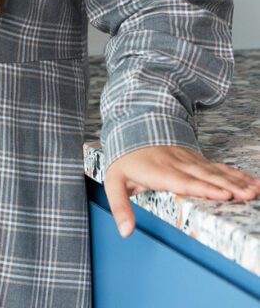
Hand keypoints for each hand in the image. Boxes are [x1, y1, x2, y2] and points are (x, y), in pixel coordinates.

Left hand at [104, 144, 259, 237]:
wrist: (132, 128)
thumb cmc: (125, 160)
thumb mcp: (114, 181)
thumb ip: (120, 207)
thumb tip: (125, 232)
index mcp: (158, 171)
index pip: (183, 181)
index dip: (203, 188)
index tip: (222, 196)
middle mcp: (177, 164)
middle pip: (205, 176)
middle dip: (227, 186)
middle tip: (246, 196)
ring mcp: (188, 160)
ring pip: (215, 171)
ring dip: (236, 180)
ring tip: (253, 190)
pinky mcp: (196, 159)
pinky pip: (218, 167)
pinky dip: (235, 174)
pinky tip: (251, 182)